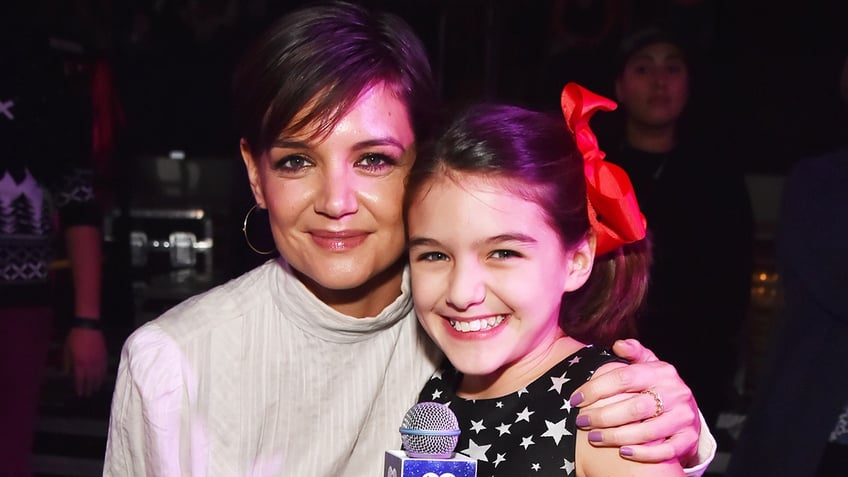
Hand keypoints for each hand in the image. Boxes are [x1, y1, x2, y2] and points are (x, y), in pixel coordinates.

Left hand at [65, 328, 107, 396]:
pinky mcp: (104, 355)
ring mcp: (98, 359)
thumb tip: (66, 373)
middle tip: (88, 395)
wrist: (88, 326)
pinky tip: (102, 378)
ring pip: (98, 375)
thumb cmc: (74, 337)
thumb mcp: (66, 350)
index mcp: (79, 363)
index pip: (80, 379)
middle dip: (89, 388)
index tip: (80, 393)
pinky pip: (104, 368)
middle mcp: (90, 364)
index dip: (80, 387)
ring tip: (95, 389)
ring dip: (97, 383)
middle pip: (90, 379)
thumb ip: (67, 363)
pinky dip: (103, 374)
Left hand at [569, 339, 699, 464]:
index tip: (576, 399)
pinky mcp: (689, 439)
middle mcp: (675, 393)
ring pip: (648, 432)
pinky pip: (665, 451)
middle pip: (634, 407)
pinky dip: (643, 453)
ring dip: (617, 437)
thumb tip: (618, 345)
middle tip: (581, 421)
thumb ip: (634, 352)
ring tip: (594, 437)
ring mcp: (683, 417)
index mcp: (661, 372)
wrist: (689, 412)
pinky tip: (622, 452)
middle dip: (603, 416)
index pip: (624, 378)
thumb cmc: (659, 387)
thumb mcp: (649, 365)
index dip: (596, 388)